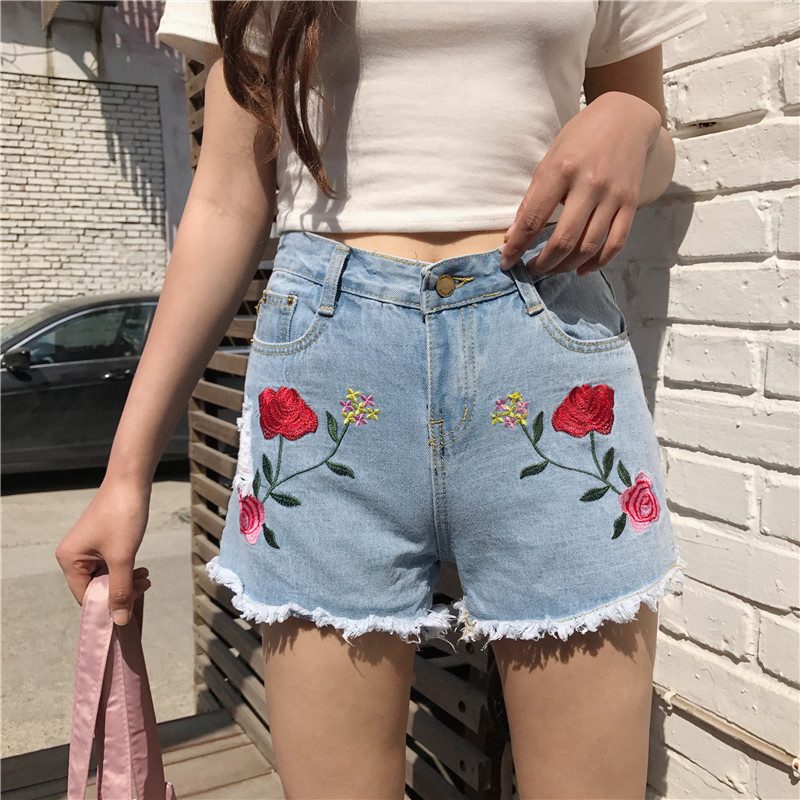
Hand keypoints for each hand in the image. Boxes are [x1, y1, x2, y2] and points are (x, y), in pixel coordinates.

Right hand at [55, 478, 151, 624]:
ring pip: (105, 576)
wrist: (131, 482)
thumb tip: (120, 620)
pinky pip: (110, 564)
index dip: (107, 606)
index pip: (85, 597)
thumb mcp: (123, 557)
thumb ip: (121, 590)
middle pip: (95, 587)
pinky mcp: (100, 541)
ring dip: (126, 580)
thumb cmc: (122, 516)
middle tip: (144, 585)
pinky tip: (141, 569)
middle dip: (120, 590)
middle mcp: (72, 556)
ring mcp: (86, 548)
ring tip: (146, 577)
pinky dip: (125, 569)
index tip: (130, 607)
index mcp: (69, 560)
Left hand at [500, 91, 661, 276]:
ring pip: (588, 247)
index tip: (506, 262)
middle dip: (542, 263)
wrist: (627, 117)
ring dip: (565, 266)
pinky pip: (615, 243)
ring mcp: (613, 196)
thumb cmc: (581, 138)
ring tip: (552, 268)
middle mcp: (589, 184)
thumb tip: (513, 235)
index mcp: (562, 170)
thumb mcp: (549, 160)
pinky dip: (597, 263)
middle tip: (531, 269)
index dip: (517, 247)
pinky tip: (581, 269)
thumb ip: (532, 199)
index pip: (534, 219)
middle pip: (563, 240)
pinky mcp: (631, 203)